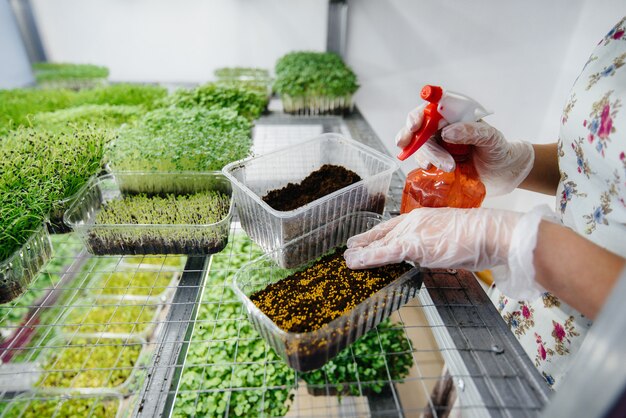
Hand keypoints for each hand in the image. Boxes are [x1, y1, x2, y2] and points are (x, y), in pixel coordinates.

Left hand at [344, 206, 555, 299]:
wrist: (490, 233)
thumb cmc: (481, 237)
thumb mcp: (456, 237)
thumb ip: (440, 244)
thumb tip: (436, 253)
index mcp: (425, 217)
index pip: (397, 226)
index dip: (381, 233)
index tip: (371, 236)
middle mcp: (415, 221)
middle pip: (385, 233)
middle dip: (367, 241)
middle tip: (351, 246)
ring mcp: (412, 232)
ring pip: (380, 243)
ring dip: (362, 252)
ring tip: (347, 258)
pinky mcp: (411, 246)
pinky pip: (383, 254)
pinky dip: (366, 258)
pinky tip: (353, 262)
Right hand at [395, 106, 534, 195]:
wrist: (503, 173)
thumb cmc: (499, 150)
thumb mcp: (491, 138)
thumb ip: (471, 131)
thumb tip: (447, 132)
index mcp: (456, 115)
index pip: (431, 108)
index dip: (418, 115)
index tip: (414, 126)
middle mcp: (444, 127)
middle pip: (419, 127)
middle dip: (413, 138)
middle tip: (411, 147)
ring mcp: (438, 144)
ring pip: (420, 146)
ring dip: (428, 156)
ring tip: (449, 167)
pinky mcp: (436, 161)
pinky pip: (422, 160)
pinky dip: (424, 164)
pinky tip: (433, 169)